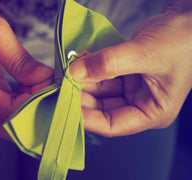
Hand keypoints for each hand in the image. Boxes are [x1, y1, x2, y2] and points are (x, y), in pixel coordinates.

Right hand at [0, 1, 52, 139]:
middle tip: (52, 89)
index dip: (37, 103)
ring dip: (29, 107)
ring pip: (8, 121)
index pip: (11, 112)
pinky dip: (21, 103)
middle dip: (35, 109)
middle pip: (10, 124)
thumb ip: (20, 59)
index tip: (53, 86)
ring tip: (43, 85)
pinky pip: (3, 111)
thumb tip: (44, 78)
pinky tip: (31, 87)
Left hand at [70, 4, 191, 136]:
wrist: (190, 21)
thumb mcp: (145, 54)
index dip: (87, 119)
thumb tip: (75, 72)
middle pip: (102, 109)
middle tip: (62, 86)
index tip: (65, 107)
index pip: (112, 125)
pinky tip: (77, 64)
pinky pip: (102, 76)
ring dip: (83, 83)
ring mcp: (131, 89)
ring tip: (66, 74)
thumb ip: (109, 63)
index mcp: (151, 113)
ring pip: (100, 92)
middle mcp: (139, 104)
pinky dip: (89, 71)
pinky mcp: (125, 75)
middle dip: (81, 98)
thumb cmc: (182, 42)